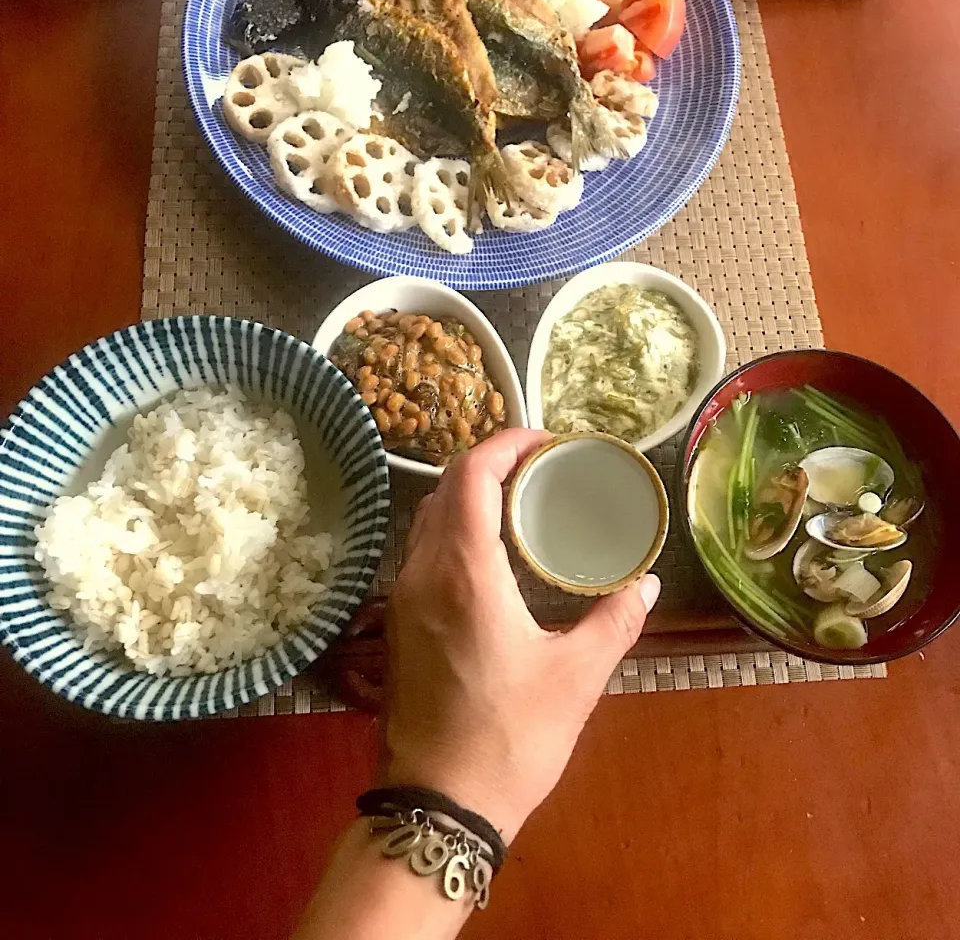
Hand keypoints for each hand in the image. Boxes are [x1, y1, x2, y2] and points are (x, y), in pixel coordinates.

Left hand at [379, 429, 659, 842]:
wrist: (436, 803)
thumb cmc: (509, 738)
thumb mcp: (576, 678)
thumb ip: (613, 622)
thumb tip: (645, 585)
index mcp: (463, 572)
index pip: (470, 474)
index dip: (506, 443)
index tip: (547, 442)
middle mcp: (423, 572)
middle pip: (446, 487)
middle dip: (492, 463)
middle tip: (544, 469)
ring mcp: (404, 597)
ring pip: (430, 517)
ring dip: (471, 495)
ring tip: (524, 503)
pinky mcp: (401, 622)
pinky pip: (424, 549)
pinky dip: (457, 528)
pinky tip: (496, 553)